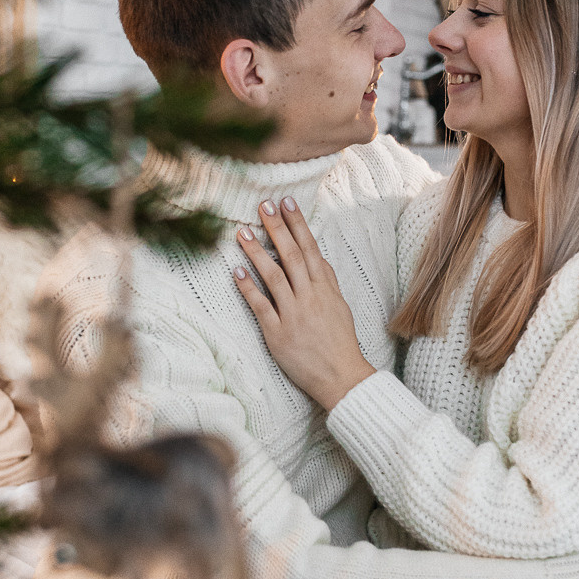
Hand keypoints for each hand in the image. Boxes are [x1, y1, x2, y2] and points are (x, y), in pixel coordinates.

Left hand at [232, 198, 375, 411]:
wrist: (342, 377)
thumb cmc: (340, 342)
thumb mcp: (339, 306)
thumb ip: (327, 281)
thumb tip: (318, 258)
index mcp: (325, 288)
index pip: (310, 248)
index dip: (297, 223)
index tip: (285, 202)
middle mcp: (310, 297)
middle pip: (292, 256)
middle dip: (277, 228)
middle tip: (262, 206)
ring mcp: (293, 315)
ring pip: (274, 276)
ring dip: (256, 253)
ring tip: (242, 232)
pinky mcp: (278, 334)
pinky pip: (261, 306)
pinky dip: (248, 288)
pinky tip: (236, 271)